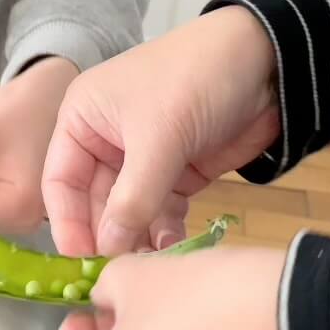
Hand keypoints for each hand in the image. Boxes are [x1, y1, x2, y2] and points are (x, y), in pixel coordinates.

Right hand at [42, 6, 280, 256]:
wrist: (269, 58)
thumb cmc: (196, 78)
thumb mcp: (158, 137)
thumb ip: (132, 198)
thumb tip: (108, 250)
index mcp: (82, 118)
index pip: (60, 180)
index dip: (66, 221)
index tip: (78, 259)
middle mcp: (105, 139)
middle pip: (93, 200)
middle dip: (106, 234)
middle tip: (117, 271)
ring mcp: (143, 157)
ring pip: (128, 209)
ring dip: (136, 237)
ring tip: (148, 264)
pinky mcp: (178, 169)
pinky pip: (160, 209)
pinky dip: (164, 229)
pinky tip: (172, 248)